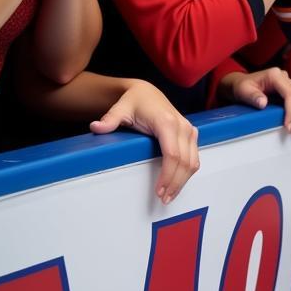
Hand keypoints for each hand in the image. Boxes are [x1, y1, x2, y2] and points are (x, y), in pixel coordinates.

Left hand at [90, 80, 198, 203]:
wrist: (147, 92)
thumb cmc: (134, 101)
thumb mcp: (120, 109)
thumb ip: (110, 119)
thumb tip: (95, 127)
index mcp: (166, 122)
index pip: (172, 154)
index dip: (168, 175)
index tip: (159, 191)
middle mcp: (182, 126)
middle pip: (185, 162)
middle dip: (175, 183)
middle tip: (163, 199)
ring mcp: (189, 130)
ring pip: (193, 161)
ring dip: (183, 181)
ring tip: (169, 195)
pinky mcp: (191, 134)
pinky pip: (194, 157)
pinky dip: (187, 173)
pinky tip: (177, 183)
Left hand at [219, 67, 290, 133]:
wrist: (240, 84)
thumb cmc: (241, 86)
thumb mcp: (243, 91)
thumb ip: (253, 96)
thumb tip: (263, 103)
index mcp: (274, 75)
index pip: (290, 93)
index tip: (287, 124)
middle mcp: (284, 76)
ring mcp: (288, 82)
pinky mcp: (289, 88)